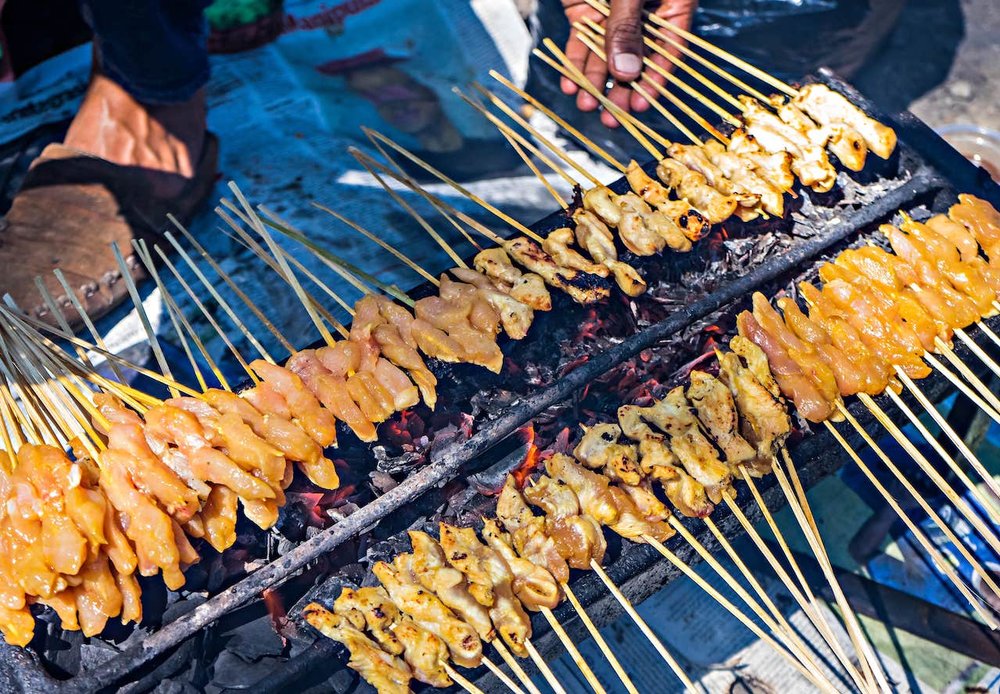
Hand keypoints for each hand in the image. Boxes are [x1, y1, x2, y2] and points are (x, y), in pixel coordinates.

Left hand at [560, 0, 697, 127]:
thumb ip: (626, 28)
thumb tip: (625, 73)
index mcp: (671, 5)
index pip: (667, 51)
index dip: (653, 80)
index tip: (640, 105)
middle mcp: (643, 15)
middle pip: (634, 59)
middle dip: (620, 89)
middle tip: (612, 117)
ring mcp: (611, 14)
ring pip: (603, 54)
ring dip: (594, 81)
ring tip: (587, 104)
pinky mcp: (584, 11)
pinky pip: (579, 41)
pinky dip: (574, 62)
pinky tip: (570, 84)